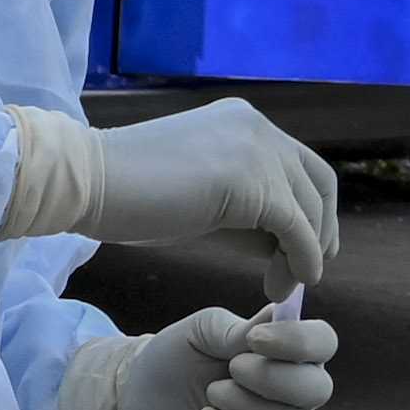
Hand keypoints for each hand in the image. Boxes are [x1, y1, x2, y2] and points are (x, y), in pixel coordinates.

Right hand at [0, 100, 343, 295]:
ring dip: (307, 254)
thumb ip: (242, 206)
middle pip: (317, 184)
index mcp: (244, 121)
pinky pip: (295, 228)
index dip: (314, 209)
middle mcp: (258, 126)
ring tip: (283, 287)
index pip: (301, 165)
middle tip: (306, 272)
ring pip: (309, 209)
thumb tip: (282, 243)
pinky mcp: (253, 183)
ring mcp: (257, 149)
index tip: (308, 247)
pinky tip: (287, 283)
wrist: (89, 182)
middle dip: (319, 232)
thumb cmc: (129, 194)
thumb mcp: (199, 192)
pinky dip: (301, 260)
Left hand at [60, 306, 341, 409]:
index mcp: (288, 350)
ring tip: (211, 392)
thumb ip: (236, 327)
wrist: (139, 397)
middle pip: (317, 389)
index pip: (323, 343)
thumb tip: (275, 317)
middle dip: (273, 379)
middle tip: (233, 369)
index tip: (254, 339)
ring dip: (244, 404)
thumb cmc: (176, 356)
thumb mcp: (200, 330)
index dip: (299, 342)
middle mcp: (293, 388)